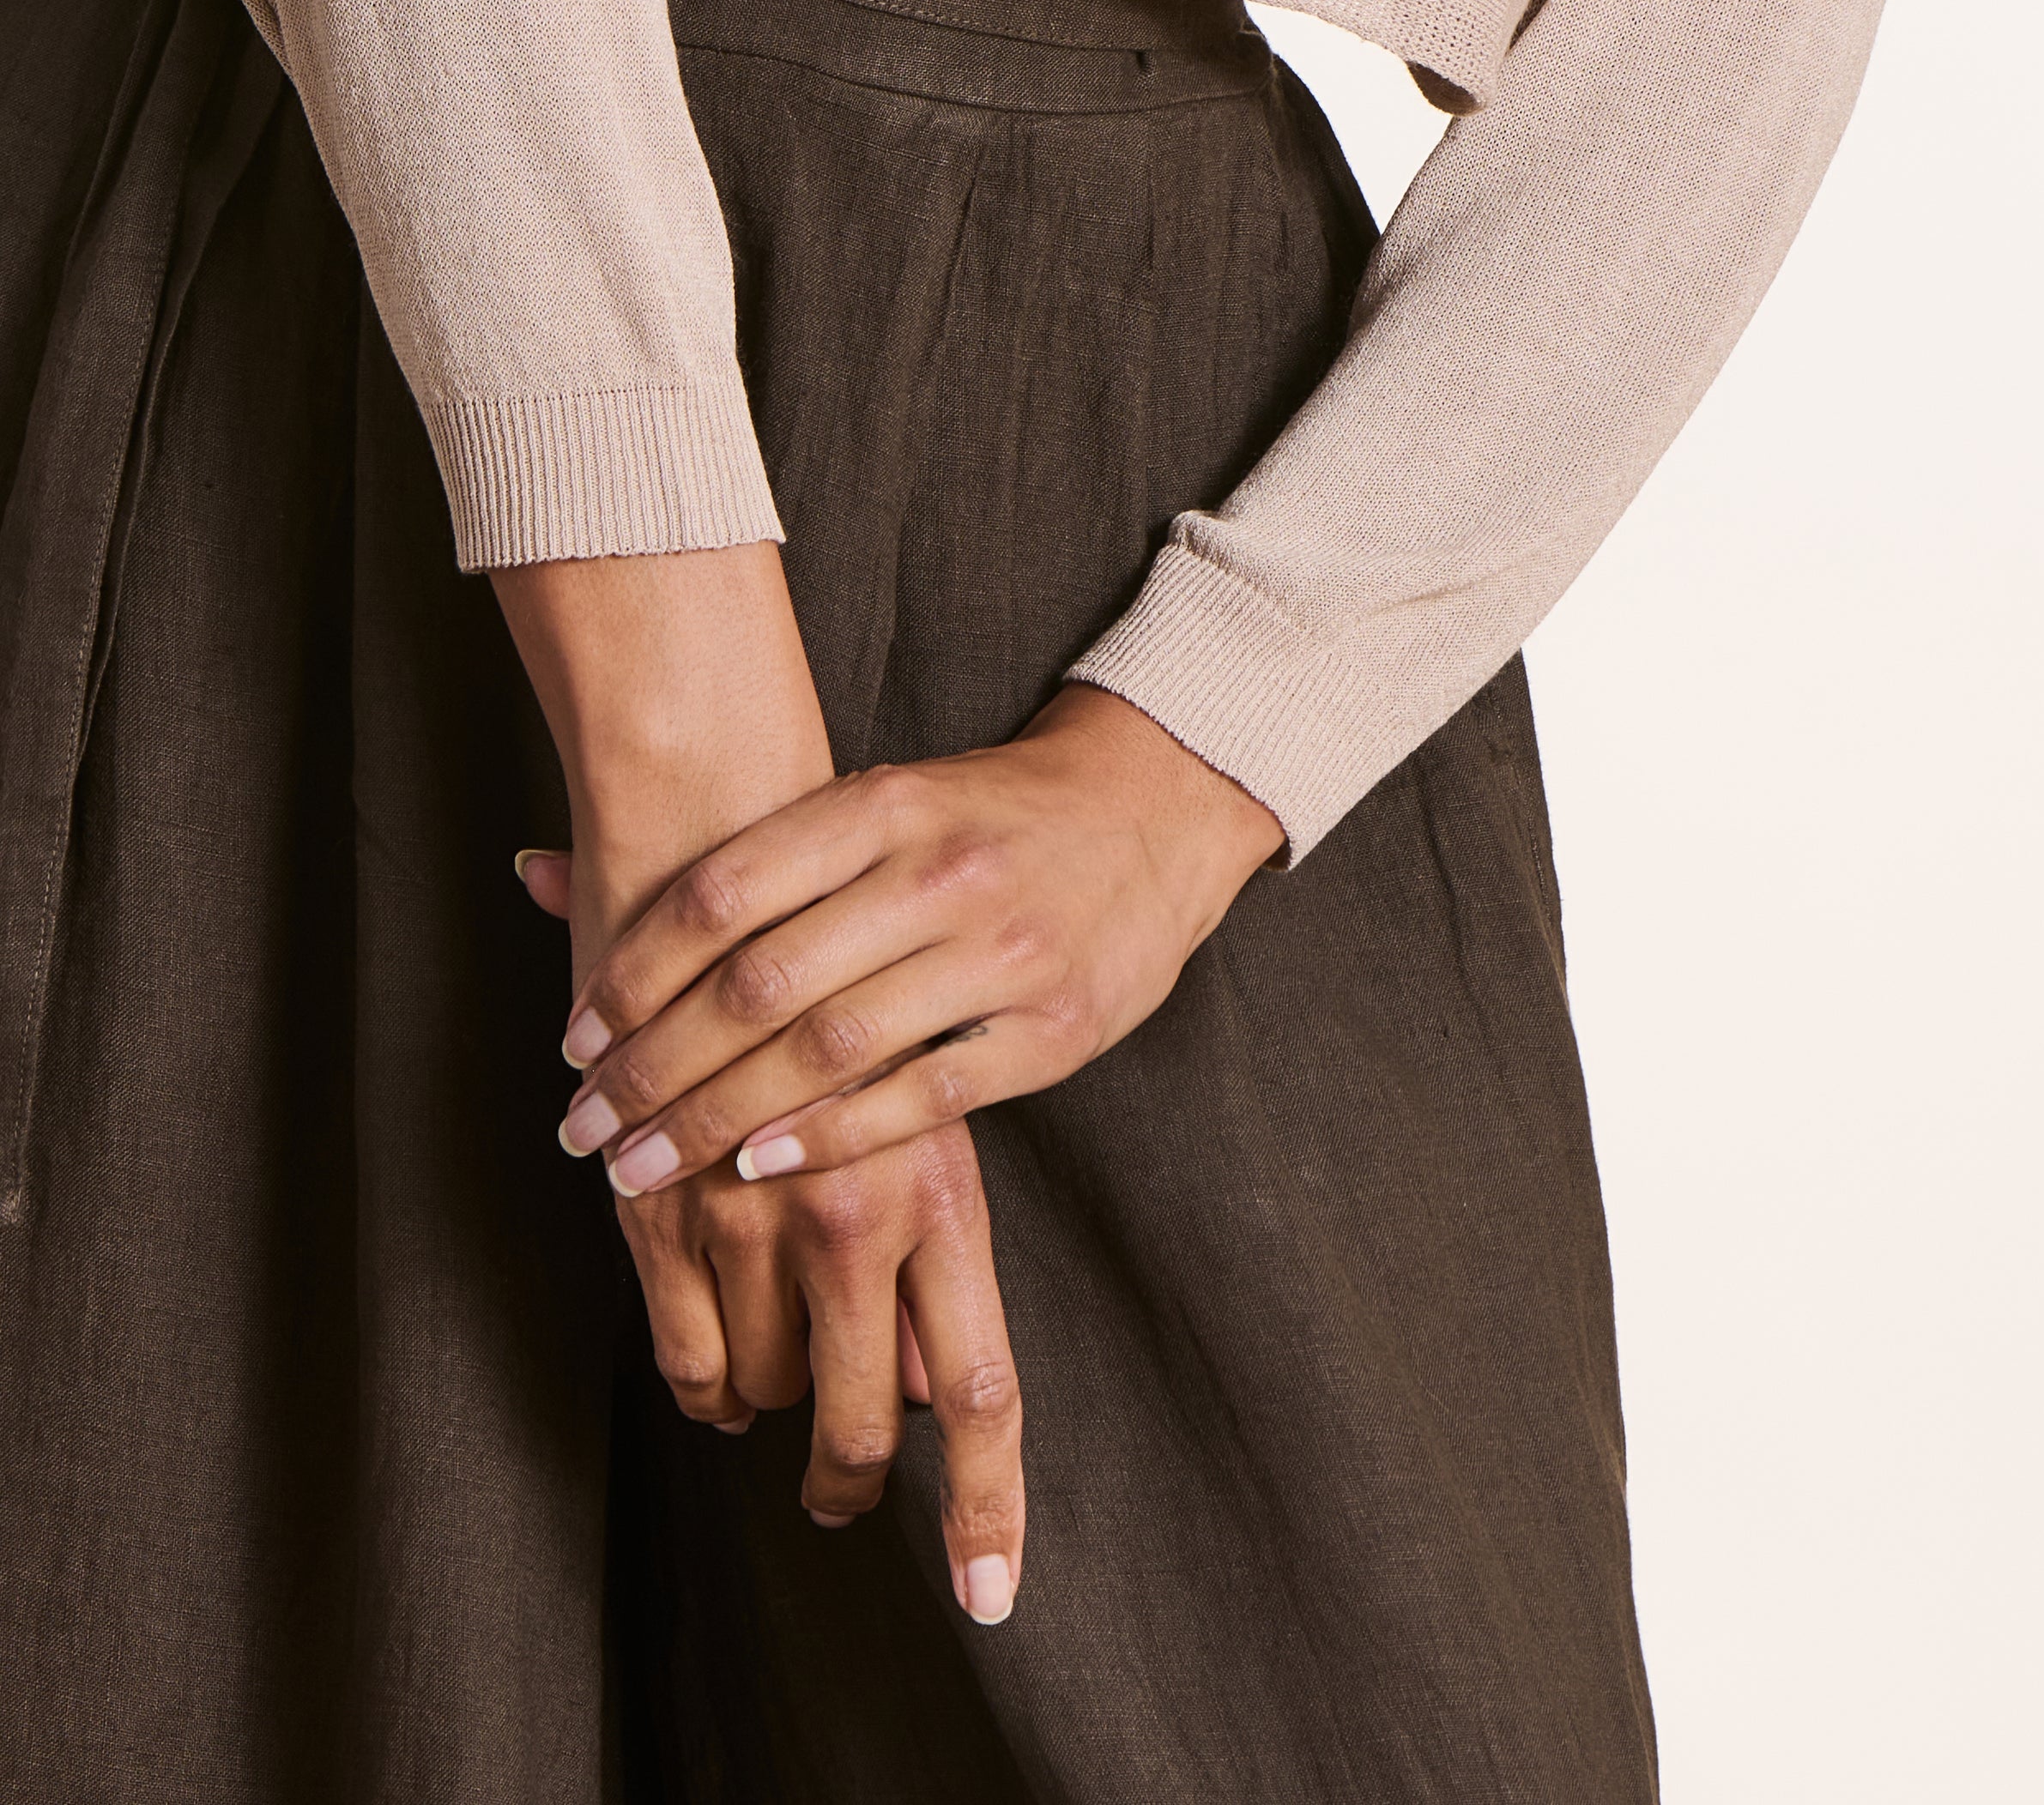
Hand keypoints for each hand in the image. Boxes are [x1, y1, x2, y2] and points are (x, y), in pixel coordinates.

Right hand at [521, 853, 1024, 1611]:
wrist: (740, 820)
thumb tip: (956, 1339)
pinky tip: (706, 1391)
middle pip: (879, 1415)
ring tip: (764, 1437)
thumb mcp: (932, 1057)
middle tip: (845, 1511)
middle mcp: (864, 1213)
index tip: (995, 1596)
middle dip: (861, 1487)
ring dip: (765, 1425)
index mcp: (942, 1185)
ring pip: (773, 1387)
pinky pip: (685, 1346)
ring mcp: (763, 1218)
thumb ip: (929, 1197)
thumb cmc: (868, 952)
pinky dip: (694, 1377)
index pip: (983, 1385)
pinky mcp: (675, 1212)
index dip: (990, 1503)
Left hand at [546, 685, 1283, 1197]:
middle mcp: (935, 872)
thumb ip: (738, 852)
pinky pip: (921, 1096)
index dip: (634, 973)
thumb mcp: (876, 797)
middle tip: (583, 1128)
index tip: (575, 1038)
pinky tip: (761, 1166)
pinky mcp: (1048, 1027)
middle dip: (656, 1069)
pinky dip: (830, 1137)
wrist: (1155, 804)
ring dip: (718, 1119)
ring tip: (642, 1168)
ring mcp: (997, 951)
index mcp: (882, 804)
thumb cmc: (986, 811)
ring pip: (829, 1050)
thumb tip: (535, 869)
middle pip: (760, 985)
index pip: (724, 893)